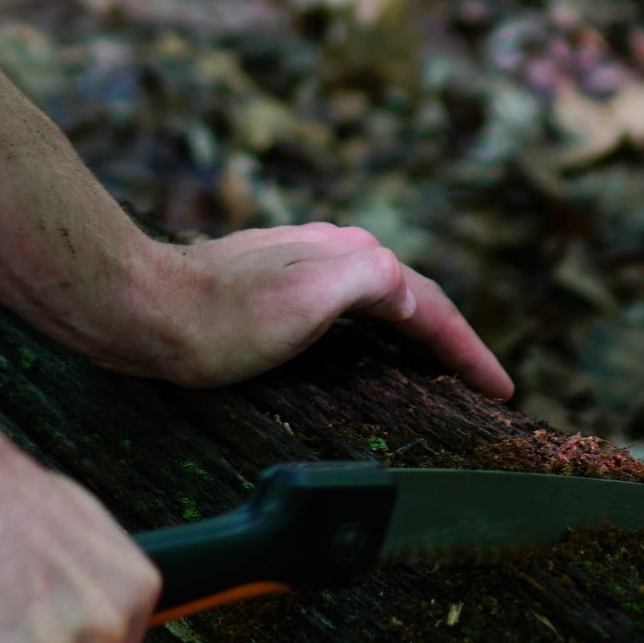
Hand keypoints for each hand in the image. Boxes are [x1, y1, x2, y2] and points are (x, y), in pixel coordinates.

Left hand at [136, 225, 514, 398]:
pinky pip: (347, 311)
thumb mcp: (309, 298)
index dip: (469, 349)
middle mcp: (332, 253)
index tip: (501, 389)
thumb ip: (371, 284)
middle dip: (449, 338)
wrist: (142, 310)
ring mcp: (301, 267)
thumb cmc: (221, 319)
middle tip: (481, 381)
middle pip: (410, 298)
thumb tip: (411, 296)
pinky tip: (366, 353)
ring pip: (379, 302)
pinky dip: (376, 334)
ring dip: (414, 335)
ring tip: (438, 369)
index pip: (430, 306)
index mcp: (352, 258)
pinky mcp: (272, 287)